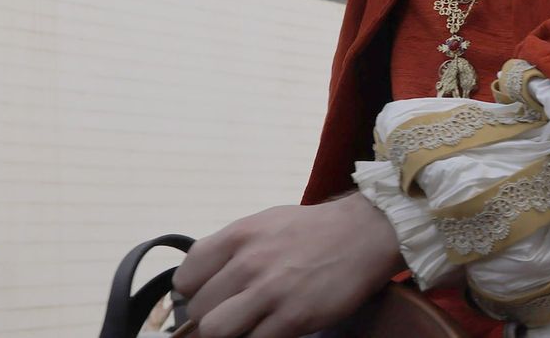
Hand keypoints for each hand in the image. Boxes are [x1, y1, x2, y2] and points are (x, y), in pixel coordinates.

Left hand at [174, 194, 406, 337]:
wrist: (363, 234)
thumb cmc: (311, 230)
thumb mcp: (264, 223)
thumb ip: (230, 250)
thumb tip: (199, 284)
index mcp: (238, 235)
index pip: (185, 278)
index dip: (194, 293)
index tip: (210, 296)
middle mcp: (249, 262)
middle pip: (199, 311)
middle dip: (213, 316)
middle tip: (234, 312)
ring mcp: (271, 292)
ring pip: (217, 331)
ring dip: (230, 332)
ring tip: (248, 323)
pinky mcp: (293, 318)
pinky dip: (259, 337)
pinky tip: (273, 326)